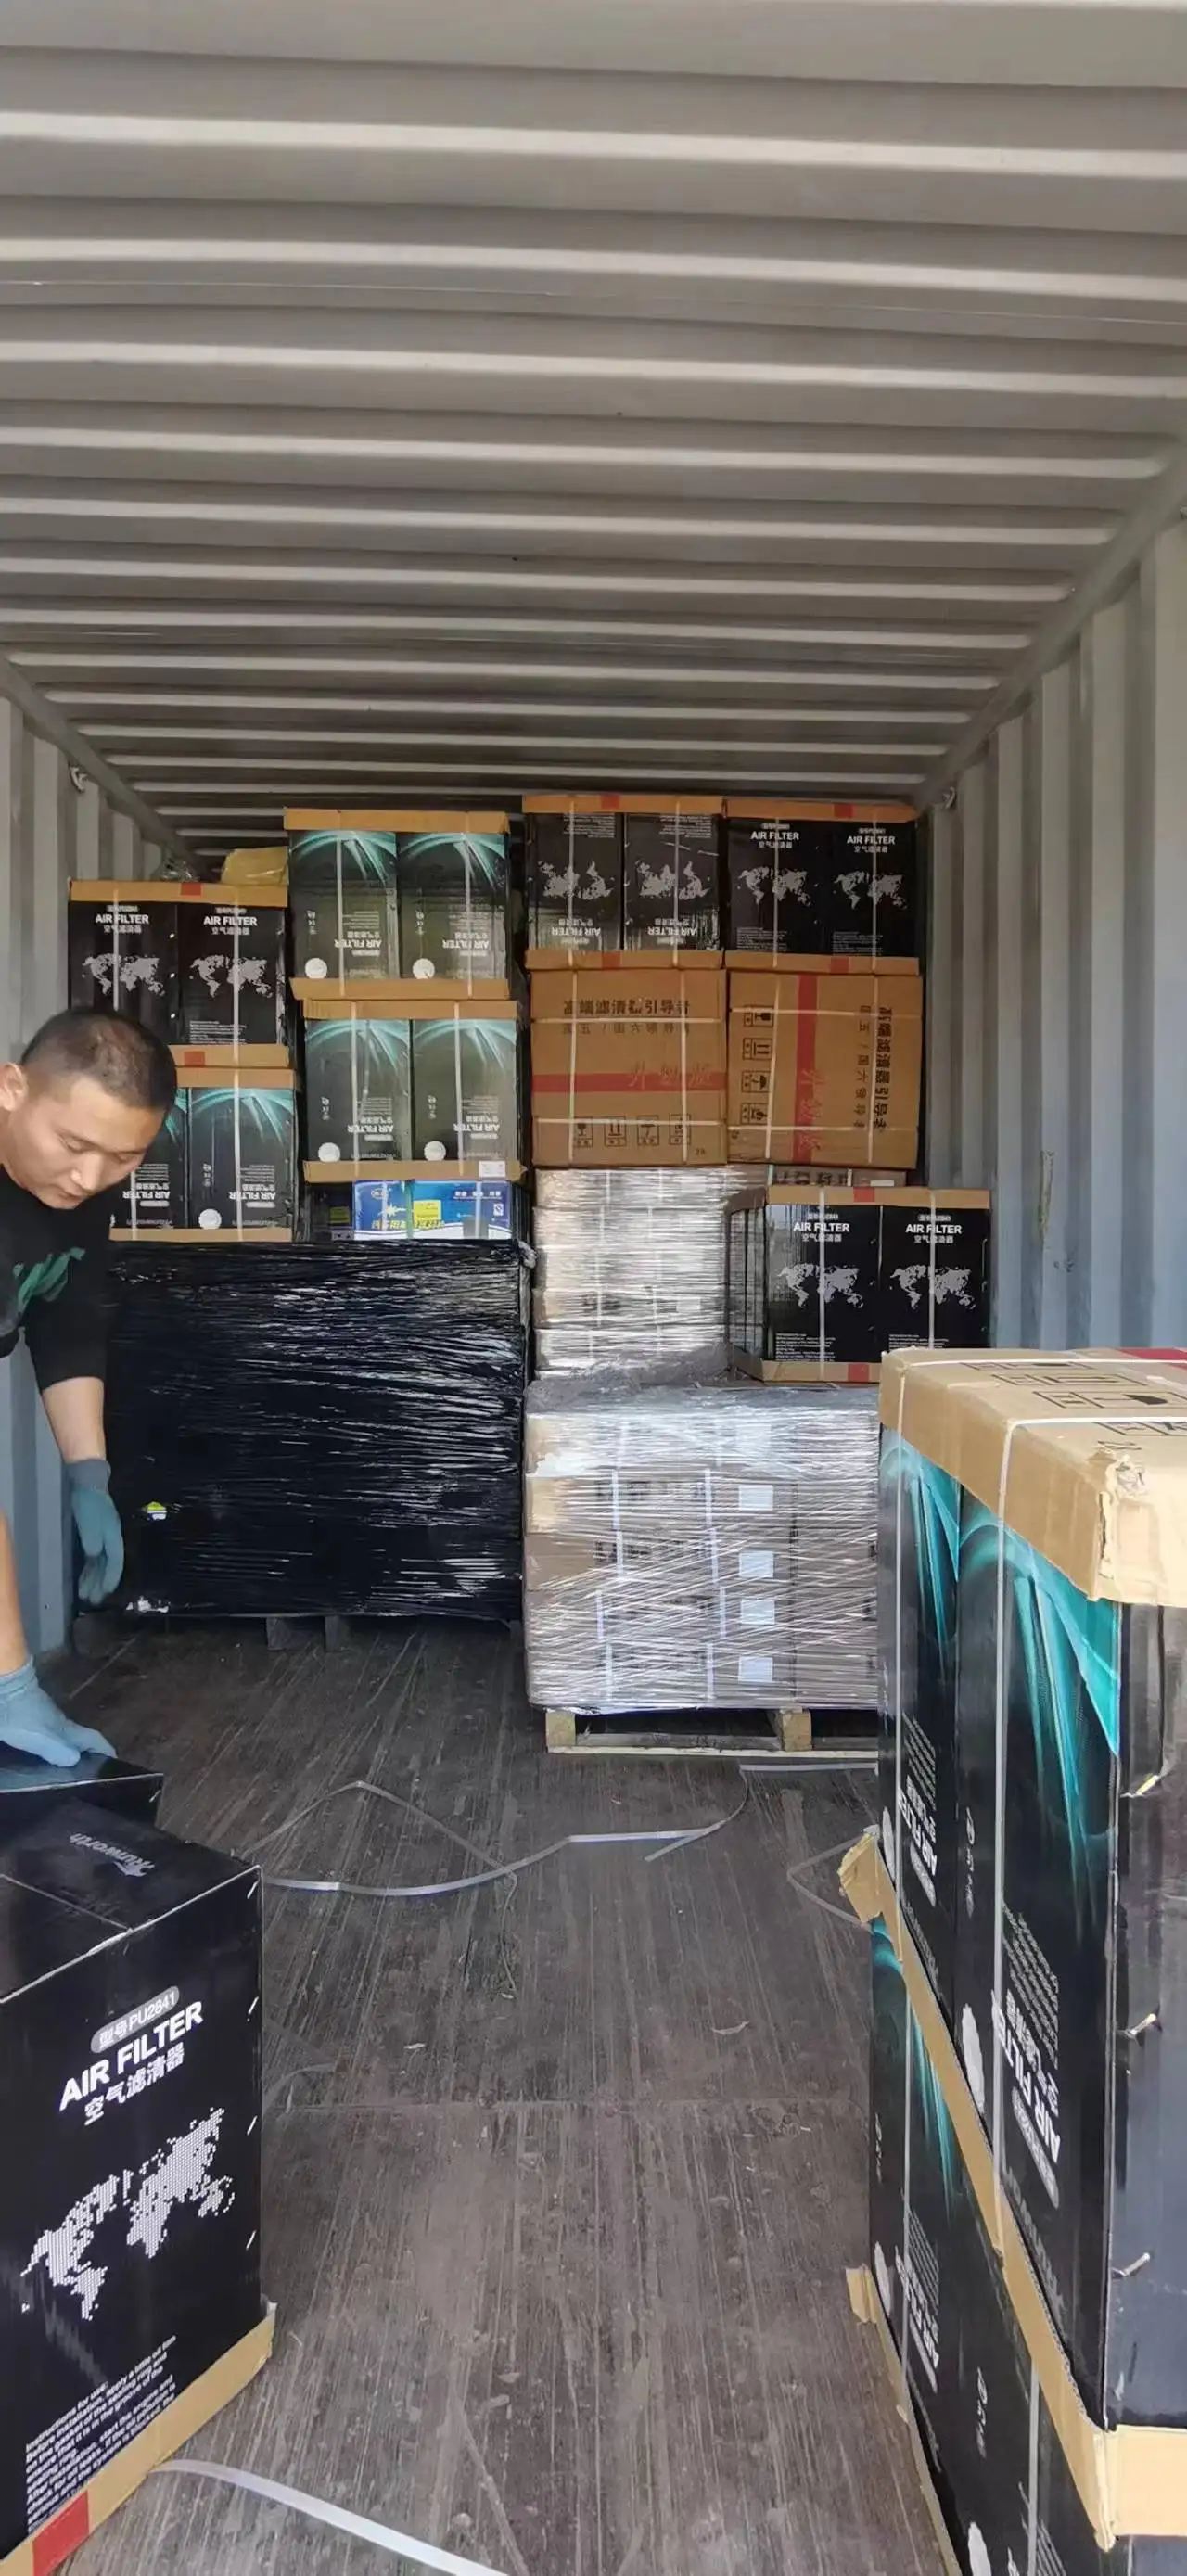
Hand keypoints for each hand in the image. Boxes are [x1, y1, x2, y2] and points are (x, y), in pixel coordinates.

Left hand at [0, 1659, 114, 1765]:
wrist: (5, 1690)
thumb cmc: (24, 1717)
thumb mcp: (40, 1739)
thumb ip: (58, 1751)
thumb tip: (75, 1762)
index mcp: (67, 1730)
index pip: (94, 1740)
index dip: (106, 1751)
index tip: (115, 1764)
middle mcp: (61, 1724)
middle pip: (81, 1740)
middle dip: (89, 1755)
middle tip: (90, 1773)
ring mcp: (47, 1718)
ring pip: (65, 1737)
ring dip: (70, 1751)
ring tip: (69, 1768)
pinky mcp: (33, 1716)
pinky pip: (50, 1735)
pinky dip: (53, 1747)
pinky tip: (45, 1755)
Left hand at [67, 1459, 124, 1603]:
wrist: (87, 1482)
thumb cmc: (88, 1502)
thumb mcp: (90, 1521)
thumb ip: (93, 1539)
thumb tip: (94, 1555)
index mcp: (113, 1536)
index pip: (115, 1562)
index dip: (110, 1579)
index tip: (104, 1594)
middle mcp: (110, 1539)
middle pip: (107, 1566)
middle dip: (100, 1583)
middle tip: (91, 1600)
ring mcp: (103, 1536)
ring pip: (100, 1563)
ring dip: (93, 1578)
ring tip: (85, 1593)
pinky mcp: (93, 1534)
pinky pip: (93, 1557)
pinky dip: (88, 1569)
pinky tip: (84, 1576)